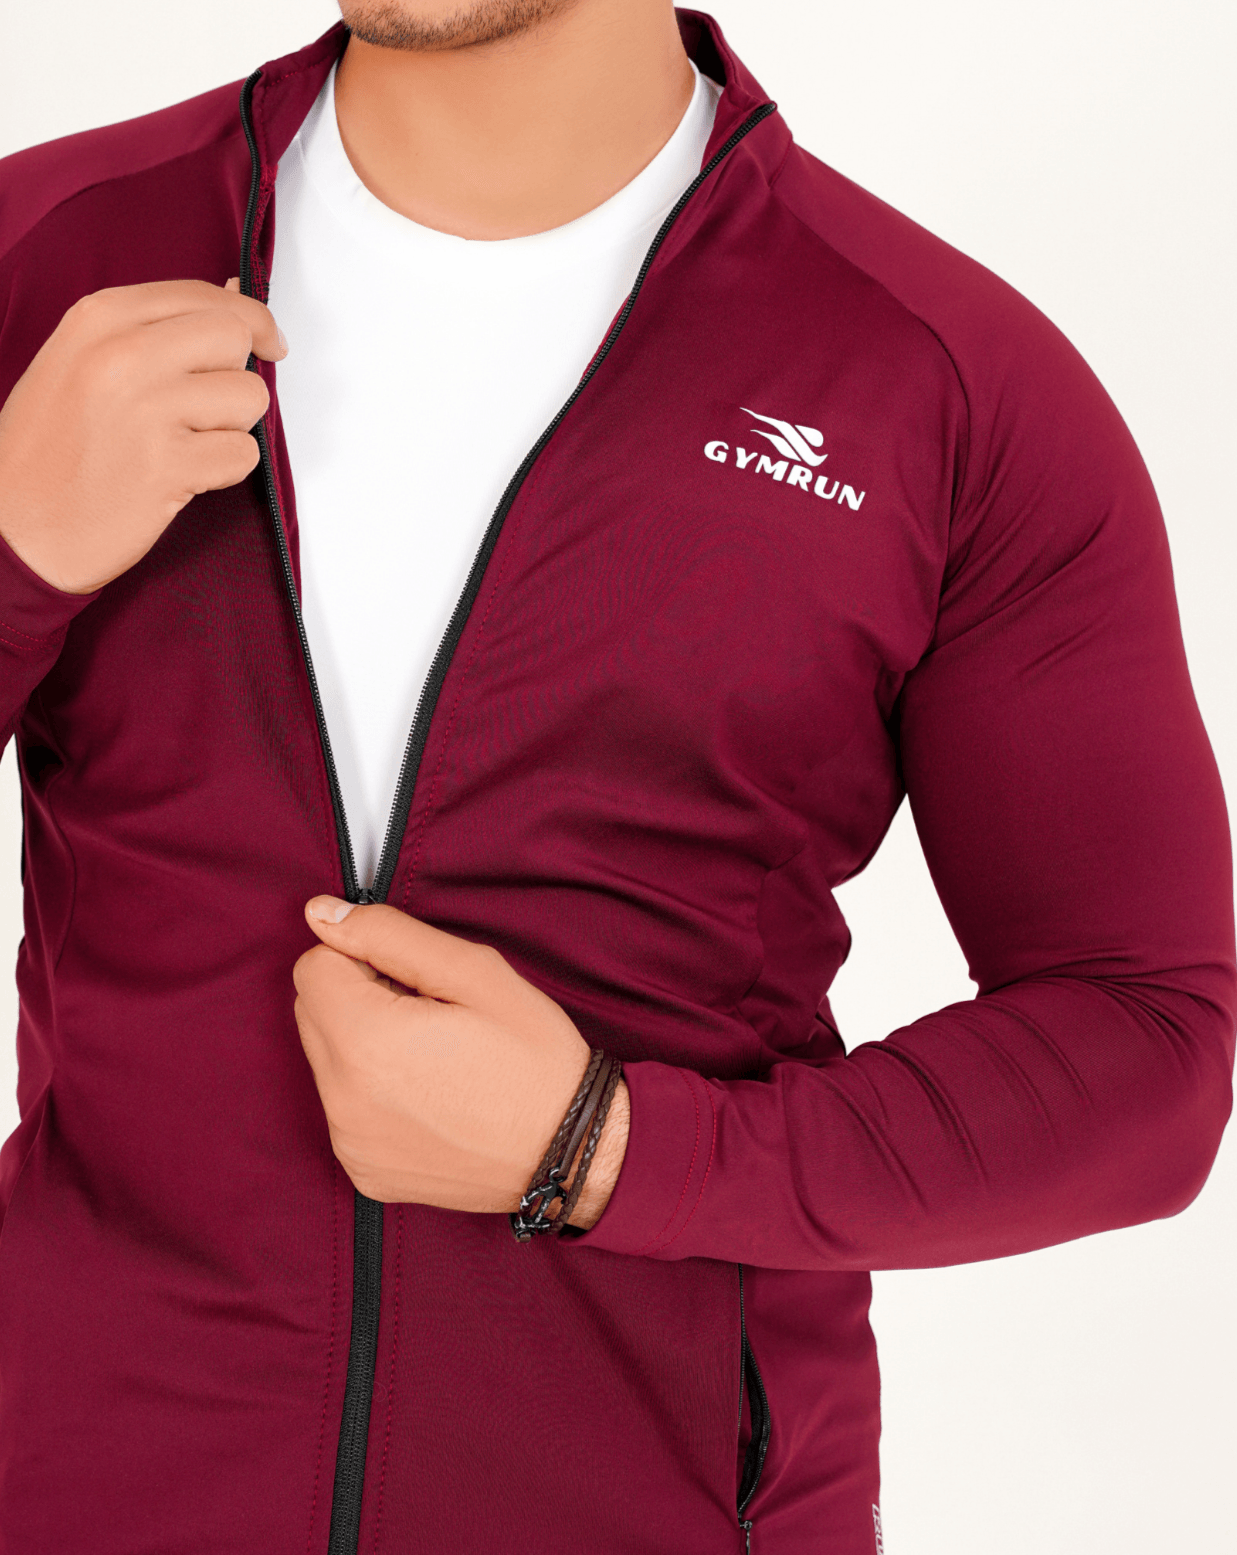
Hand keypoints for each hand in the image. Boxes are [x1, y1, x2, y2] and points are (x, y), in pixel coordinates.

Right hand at [0, 277, 285, 593]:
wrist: (14, 528)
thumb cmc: (49, 449)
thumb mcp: (83, 360)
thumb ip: (158, 327)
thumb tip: (236, 294)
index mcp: (100, 318)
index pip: (207, 297)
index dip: (253, 319)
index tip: (268, 345)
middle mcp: (123, 355)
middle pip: (236, 338)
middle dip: (235, 375)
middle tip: (202, 409)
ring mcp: (147, 410)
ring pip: (249, 397)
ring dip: (231, 427)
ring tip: (182, 444)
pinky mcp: (168, 466)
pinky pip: (243, 454)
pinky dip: (224, 471)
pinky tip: (181, 476)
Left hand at [293, 897, 629, 1229]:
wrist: (572, 1151)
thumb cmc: (533, 1058)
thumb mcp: (473, 972)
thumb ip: (387, 934)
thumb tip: (320, 913)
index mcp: (366, 1043)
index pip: (313, 967)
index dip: (363, 959)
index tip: (414, 980)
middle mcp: (344, 1101)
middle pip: (311, 1013)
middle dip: (357, 999)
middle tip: (428, 1014)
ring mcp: (350, 1142)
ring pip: (326, 1060)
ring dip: (363, 1045)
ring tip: (433, 1057)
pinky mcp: (363, 1171)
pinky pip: (344, 1107)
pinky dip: (373, 1091)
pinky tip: (429, 1095)